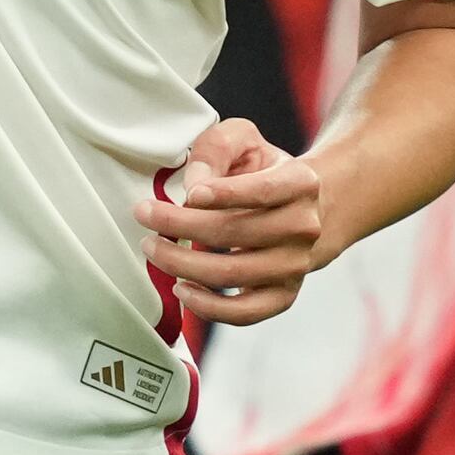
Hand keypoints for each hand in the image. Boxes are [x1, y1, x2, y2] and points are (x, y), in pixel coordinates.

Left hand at [141, 116, 334, 325]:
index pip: (262, 191)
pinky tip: (182, 288)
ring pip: (233, 273)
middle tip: (145, 216)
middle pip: (236, 232)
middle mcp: (304, 227)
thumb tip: (195, 186)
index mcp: (300, 183)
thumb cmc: (265, 172)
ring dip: (183, 264)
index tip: (188, 194)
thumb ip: (217, 148)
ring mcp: (296, 265)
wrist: (309, 210)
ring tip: (153, 249)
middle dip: (181, 226)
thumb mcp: (245, 142)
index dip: (224, 194)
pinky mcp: (283, 295)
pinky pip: (245, 313)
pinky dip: (208, 306)